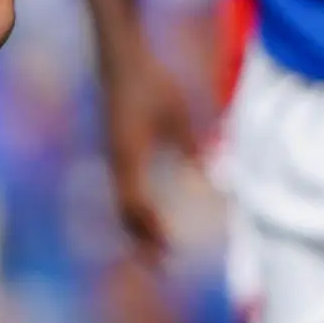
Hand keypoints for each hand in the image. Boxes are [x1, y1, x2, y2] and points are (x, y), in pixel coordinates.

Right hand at [94, 53, 200, 253]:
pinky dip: (137, 207)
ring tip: (156, 249)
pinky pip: (125, 186)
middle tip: (162, 265)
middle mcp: (117, 160)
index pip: (136, 205)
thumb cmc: (151, 81)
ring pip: (122, 201)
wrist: (119, 57)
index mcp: (128, 155)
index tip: (169, 251)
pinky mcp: (118, 148)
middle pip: (125, 211)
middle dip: (142, 240)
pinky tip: (152, 214)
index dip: (151, 230)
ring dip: (139, 227)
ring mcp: (114, 155)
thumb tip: (209, 174)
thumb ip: (192, 145)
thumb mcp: (178, 113)